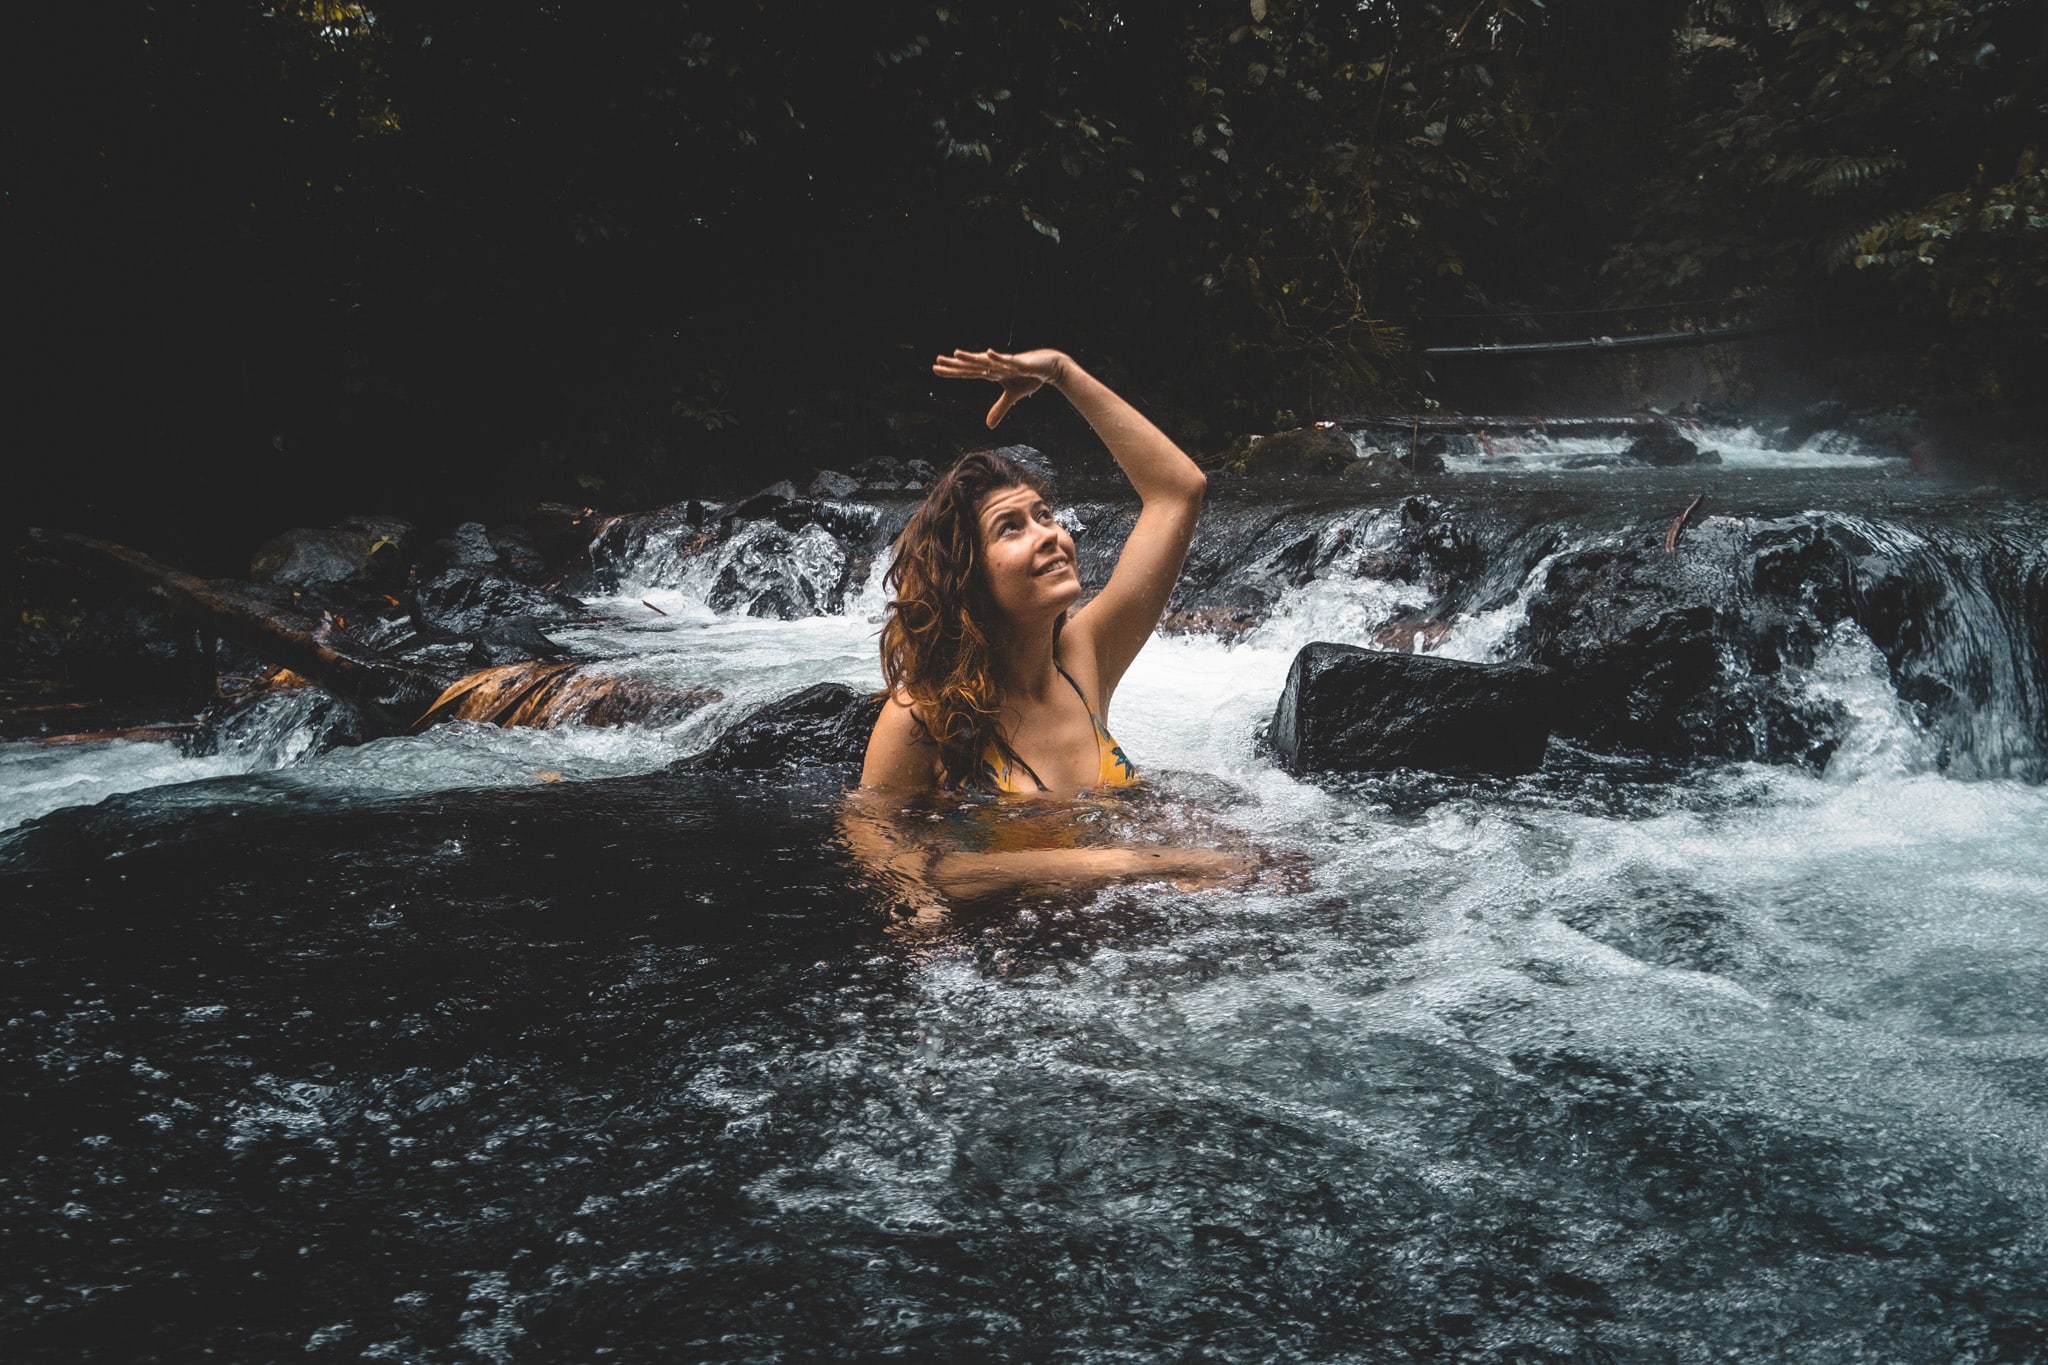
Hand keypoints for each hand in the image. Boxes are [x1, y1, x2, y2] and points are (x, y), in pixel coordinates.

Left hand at [932, 348, 1067, 428]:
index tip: (936, 368)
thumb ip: (999, 408)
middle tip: (937, 361)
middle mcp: (995, 366)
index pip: (968, 372)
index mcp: (991, 372)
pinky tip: (988, 352)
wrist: (1048, 366)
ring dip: (971, 358)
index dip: (953, 371)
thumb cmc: (1029, 376)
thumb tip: (988, 426)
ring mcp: (1005, 363)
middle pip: (971, 366)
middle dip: (955, 364)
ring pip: (985, 361)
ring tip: (956, 353)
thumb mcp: (1012, 396)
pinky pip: (1006, 360)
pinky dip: (997, 357)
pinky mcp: (1019, 363)